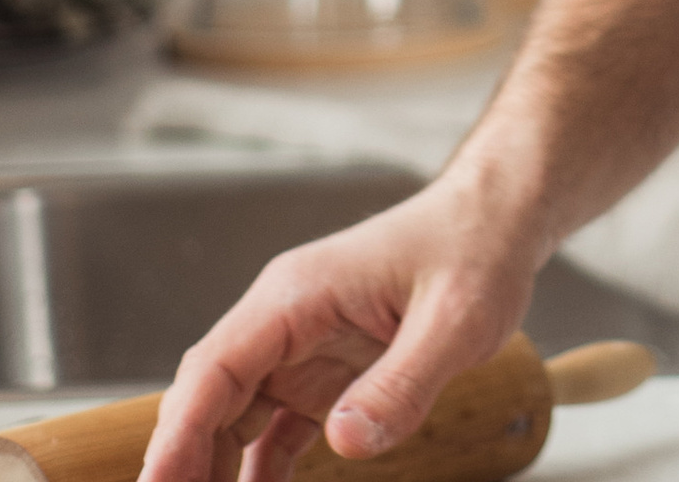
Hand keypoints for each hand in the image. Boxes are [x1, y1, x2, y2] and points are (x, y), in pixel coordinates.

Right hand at [138, 169, 540, 481]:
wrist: (500, 221)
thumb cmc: (476, 250)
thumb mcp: (454, 321)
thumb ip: (401, 383)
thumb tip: (344, 442)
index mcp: (297, 295)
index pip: (216, 367)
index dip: (178, 432)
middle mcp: (286, 321)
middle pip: (211, 399)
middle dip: (185, 463)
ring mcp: (302, 349)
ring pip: (233, 419)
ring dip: (215, 471)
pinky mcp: (325, 374)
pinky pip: (275, 431)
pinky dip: (258, 472)